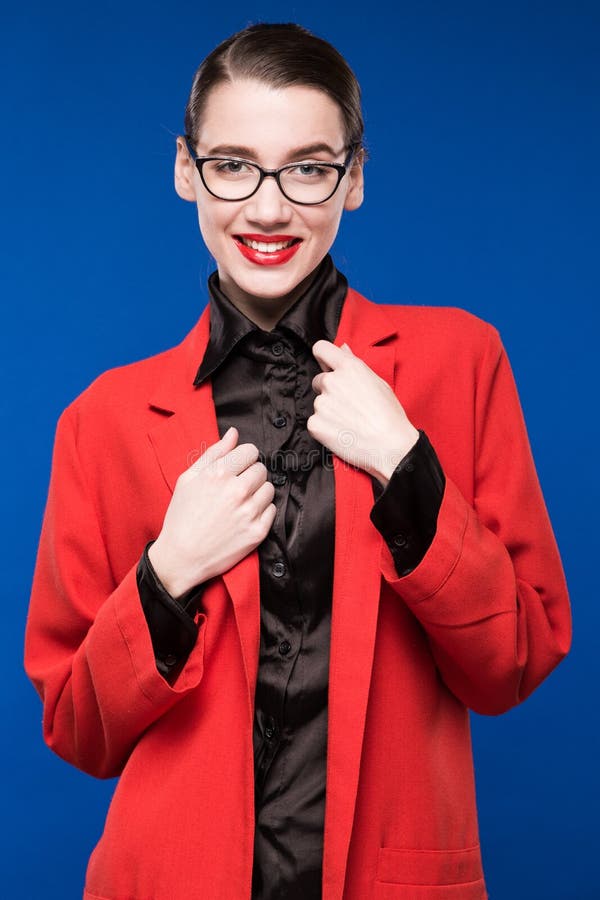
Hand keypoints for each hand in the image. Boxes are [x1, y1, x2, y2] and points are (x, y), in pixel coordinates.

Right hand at [148, 427, 275, 597]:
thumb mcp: (188, 478)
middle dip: (250, 475)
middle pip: (261, 469)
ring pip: (269, 489)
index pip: (251, 451)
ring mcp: (249, 512)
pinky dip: (262, 511)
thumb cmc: (181, 516)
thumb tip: (234, 433)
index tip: (237, 467)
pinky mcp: (257, 532)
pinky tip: (245, 517)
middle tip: (236, 488)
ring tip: (240, 503)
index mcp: (218, 473)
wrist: (181, 557)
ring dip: (258, 493)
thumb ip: (214, 453)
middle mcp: (237, 490)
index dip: (244, 458)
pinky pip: (272, 510)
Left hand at [308, 341, 418, 484]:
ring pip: (319, 403)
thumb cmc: (389, 415)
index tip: (327, 366)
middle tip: (348, 405)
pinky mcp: (315, 424)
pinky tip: (342, 433)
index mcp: (348, 367)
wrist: (390, 447)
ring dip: (328, 410)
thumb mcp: (378, 382)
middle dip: (329, 390)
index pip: (321, 349)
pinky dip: (325, 428)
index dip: (323, 358)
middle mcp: (331, 382)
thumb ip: (354, 364)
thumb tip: (342, 348)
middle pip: (319, 380)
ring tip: (350, 422)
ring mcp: (321, 403)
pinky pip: (315, 422)